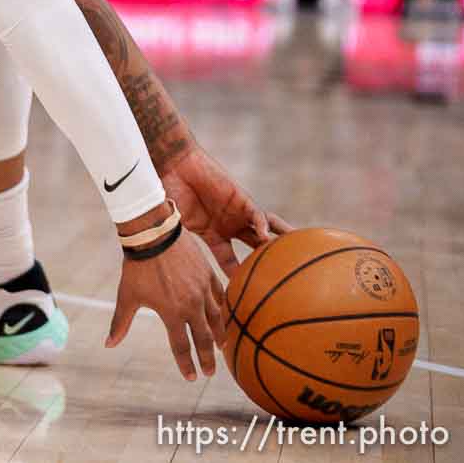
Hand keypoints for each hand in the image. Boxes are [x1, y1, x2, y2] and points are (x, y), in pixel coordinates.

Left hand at [108, 228, 226, 380]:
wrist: (152, 233)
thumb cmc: (137, 266)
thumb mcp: (127, 296)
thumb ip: (121, 322)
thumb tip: (108, 344)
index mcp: (171, 313)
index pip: (181, 346)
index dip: (186, 364)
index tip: (191, 377)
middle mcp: (191, 305)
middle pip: (204, 338)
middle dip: (207, 358)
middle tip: (210, 373)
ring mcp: (203, 290)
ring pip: (217, 319)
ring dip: (220, 335)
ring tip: (221, 347)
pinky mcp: (208, 274)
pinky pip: (221, 296)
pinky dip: (224, 309)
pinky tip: (224, 316)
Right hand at [161, 145, 292, 276]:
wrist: (172, 165)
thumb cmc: (167, 193)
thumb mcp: (174, 225)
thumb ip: (181, 243)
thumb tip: (175, 269)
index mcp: (213, 234)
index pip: (229, 261)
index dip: (236, 276)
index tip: (243, 297)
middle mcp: (228, 225)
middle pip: (255, 247)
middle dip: (268, 261)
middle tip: (284, 280)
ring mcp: (236, 212)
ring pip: (264, 230)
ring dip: (278, 242)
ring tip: (296, 256)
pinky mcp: (240, 197)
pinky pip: (256, 214)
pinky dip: (262, 225)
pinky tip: (264, 235)